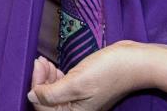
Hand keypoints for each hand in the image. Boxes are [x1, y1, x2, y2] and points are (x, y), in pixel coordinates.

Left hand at [27, 42, 148, 110]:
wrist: (135, 62)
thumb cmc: (109, 71)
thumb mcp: (76, 83)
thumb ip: (52, 93)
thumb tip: (31, 97)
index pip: (43, 107)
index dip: (36, 87)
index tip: (36, 66)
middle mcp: (77, 110)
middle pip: (47, 101)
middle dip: (40, 81)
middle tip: (40, 61)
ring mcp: (81, 100)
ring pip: (54, 93)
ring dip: (46, 78)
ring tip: (46, 62)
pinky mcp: (85, 90)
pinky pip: (64, 87)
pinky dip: (56, 77)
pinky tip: (54, 66)